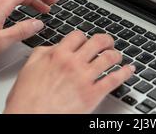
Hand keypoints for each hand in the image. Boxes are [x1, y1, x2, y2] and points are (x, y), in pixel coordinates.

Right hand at [4, 31, 134, 113]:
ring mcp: (85, 78)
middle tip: (108, 43)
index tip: (87, 40)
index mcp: (58, 55)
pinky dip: (125, 73)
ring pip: (109, 58)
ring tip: (117, 56)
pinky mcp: (93, 94)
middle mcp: (74, 63)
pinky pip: (114, 79)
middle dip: (106, 40)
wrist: (30, 119)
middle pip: (98, 42)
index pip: (78, 36)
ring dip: (116, 55)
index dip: (84, 37)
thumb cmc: (26, 100)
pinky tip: (128, 70)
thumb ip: (42, 54)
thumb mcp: (28, 69)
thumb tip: (53, 48)